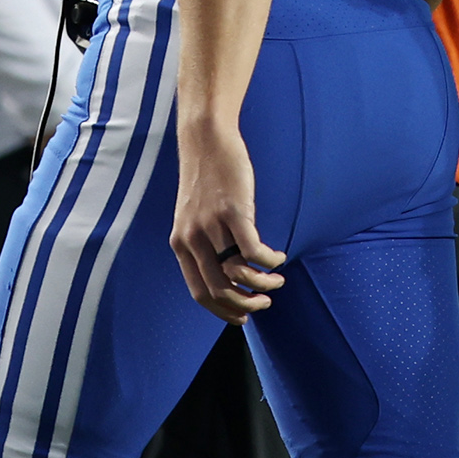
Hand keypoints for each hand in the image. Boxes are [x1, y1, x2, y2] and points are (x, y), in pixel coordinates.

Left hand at [170, 119, 284, 322]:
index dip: (223, 311)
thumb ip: (203, 243)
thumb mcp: (194, 216)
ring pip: (238, 275)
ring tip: (276, 280)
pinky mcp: (233, 212)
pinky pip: (254, 252)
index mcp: (180, 244)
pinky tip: (278, 258)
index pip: (199, 293)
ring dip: (262, 285)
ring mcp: (212, 226)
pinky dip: (270, 262)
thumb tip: (227, 271)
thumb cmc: (206, 177)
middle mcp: (192, 239)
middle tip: (264, 303)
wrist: (206, 139)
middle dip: (246, 305)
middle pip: (220, 291)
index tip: (242, 318)